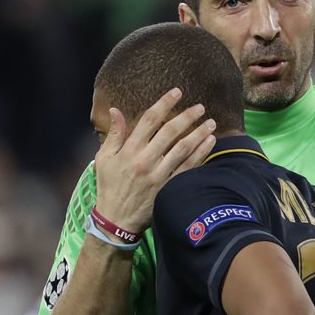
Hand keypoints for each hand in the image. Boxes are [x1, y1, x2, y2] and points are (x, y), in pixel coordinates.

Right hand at [94, 88, 217, 232]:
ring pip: (182, 149)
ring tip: (210, 123)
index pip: (149, 120)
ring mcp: (158, 175)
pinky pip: (188, 168)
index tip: (177, 93)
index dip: (164, 103)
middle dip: (187, 116)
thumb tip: (116, 110)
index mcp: (129, 150)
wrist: (116, 221)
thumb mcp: (104, 160)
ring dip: (198, 133)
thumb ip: (114, 134)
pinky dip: (200, 154)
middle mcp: (145, 160)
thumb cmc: (109, 187)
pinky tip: (210, 143)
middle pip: (170, 131)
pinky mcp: (168, 188)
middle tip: (200, 107)